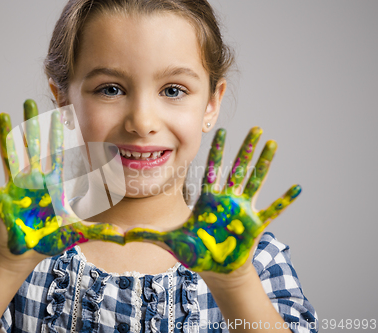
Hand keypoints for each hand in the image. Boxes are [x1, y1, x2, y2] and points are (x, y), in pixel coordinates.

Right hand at [0, 99, 123, 258]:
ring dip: (6, 136)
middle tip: (30, 99)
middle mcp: (34, 180)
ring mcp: (16, 188)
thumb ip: (100, 231)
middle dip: (32, 123)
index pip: (57, 153)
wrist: (28, 250)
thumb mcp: (76, 232)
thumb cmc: (51, 237)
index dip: (58, 134)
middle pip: (33, 146)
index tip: (60, 112)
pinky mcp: (1, 201)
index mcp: (52, 184)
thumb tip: (123, 236)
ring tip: (3, 115)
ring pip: (11, 156)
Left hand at [125, 127, 300, 273]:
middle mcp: (227, 200)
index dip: (216, 150)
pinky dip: (285, 199)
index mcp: (208, 199)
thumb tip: (117, 232)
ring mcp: (242, 210)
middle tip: (255, 128)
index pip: (212, 168)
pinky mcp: (255, 225)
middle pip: (237, 168)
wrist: (214, 268)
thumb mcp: (168, 240)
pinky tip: (297, 187)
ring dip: (265, 163)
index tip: (220, 130)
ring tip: (273, 144)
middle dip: (245, 148)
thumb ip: (144, 233)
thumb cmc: (194, 251)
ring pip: (255, 181)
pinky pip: (273, 210)